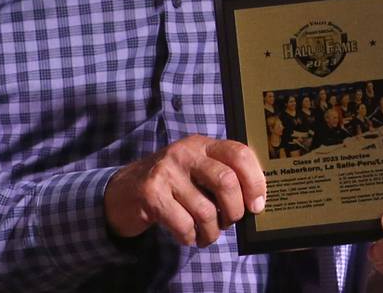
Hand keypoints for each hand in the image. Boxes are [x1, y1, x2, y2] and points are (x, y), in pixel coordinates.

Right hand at [103, 135, 265, 246]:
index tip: (256, 205)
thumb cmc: (172, 184)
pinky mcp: (152, 194)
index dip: (255, 181)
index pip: (240, 154)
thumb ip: (223, 176)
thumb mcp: (197, 170)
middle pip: (226, 182)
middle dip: (234, 211)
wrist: (125, 191)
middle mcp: (185, 153)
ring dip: (211, 232)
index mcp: (203, 144)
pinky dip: (191, 237)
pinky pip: (184, 225)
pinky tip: (188, 235)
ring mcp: (167, 172)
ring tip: (206, 233)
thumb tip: (256, 201)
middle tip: (229, 221)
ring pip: (206, 211)